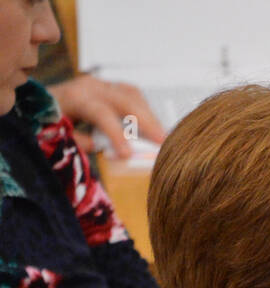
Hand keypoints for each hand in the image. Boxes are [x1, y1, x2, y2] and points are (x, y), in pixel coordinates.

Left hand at [48, 76, 164, 157]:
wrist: (39, 101)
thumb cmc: (48, 122)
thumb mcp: (58, 135)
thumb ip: (81, 142)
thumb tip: (105, 149)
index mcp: (76, 97)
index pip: (102, 113)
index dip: (117, 134)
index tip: (128, 155)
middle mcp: (91, 86)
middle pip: (125, 99)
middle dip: (146, 121)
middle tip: (163, 142)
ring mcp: (101, 84)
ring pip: (132, 94)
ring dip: (149, 115)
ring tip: (162, 137)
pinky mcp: (108, 87)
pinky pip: (132, 95)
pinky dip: (144, 111)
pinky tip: (152, 127)